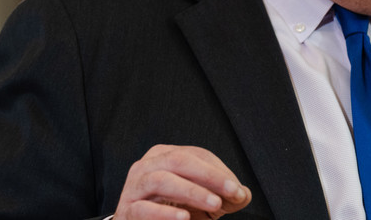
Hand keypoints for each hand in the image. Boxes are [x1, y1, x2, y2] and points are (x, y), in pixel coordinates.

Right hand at [114, 144, 251, 219]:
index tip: (238, 191)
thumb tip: (243, 194)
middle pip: (179, 161)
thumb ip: (224, 196)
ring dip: (192, 191)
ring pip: (161, 179)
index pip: (196, 155)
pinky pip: (144, 208)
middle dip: (209, 176)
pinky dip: (165, 213)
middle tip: (232, 192)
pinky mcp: (127, 211)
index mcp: (165, 155)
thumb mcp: (202, 202)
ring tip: (214, 204)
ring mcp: (134, 187)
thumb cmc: (172, 210)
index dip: (219, 172)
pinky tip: (184, 217)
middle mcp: (147, 165)